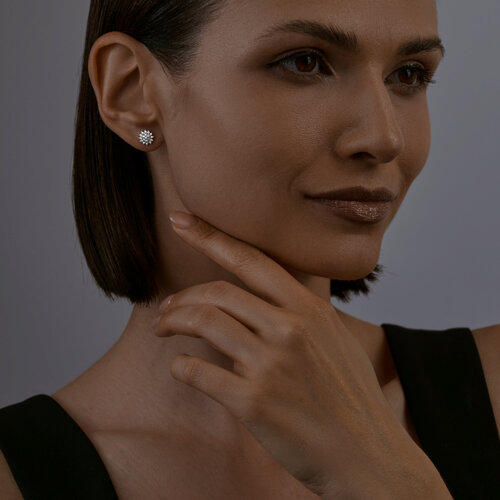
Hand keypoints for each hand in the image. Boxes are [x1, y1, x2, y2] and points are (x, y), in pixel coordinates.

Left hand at [152, 211, 420, 496]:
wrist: (369, 456)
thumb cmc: (351, 398)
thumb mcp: (334, 341)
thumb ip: (298, 316)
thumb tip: (255, 306)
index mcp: (311, 310)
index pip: (252, 259)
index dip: (210, 236)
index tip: (180, 220)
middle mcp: (291, 329)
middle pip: (219, 292)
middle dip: (182, 296)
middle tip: (166, 307)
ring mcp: (272, 364)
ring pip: (204, 322)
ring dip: (174, 322)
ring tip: (163, 329)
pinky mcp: (254, 402)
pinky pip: (200, 371)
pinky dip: (182, 365)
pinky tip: (181, 368)